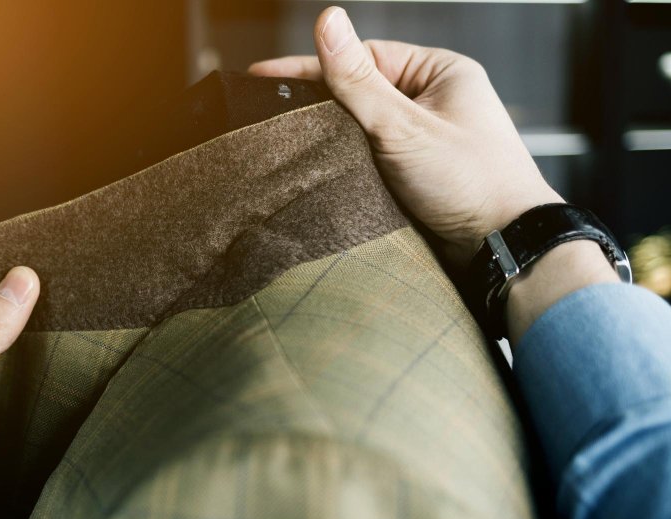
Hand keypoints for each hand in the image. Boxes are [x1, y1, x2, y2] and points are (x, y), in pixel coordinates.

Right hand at [249, 6, 561, 267]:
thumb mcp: (403, 126)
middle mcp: (436, 100)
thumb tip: (328, 20)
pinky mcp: (421, 172)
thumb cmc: (470, 181)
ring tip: (291, 143)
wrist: (504, 247)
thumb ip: (358, 79)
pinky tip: (325, 170)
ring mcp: (429, 137)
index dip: (313, 67)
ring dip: (335, 137)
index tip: (264, 75)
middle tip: (270, 113)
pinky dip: (351, 162)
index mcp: (441, 72)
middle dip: (321, 103)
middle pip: (363, 91)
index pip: (364, 58)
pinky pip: (375, 156)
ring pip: (366, 127)